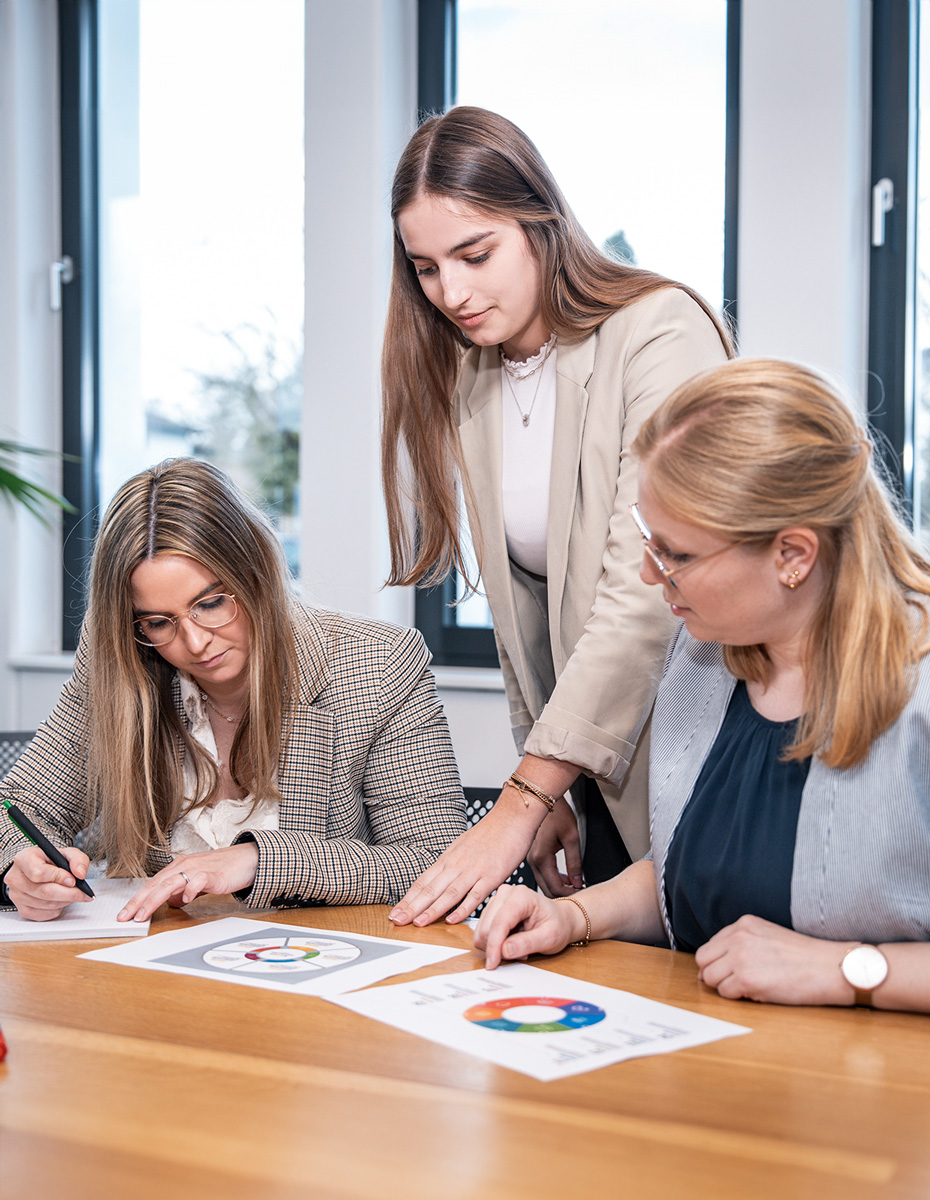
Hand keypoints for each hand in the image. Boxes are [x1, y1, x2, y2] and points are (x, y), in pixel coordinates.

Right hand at [5, 844, 92, 921]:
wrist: (38, 868)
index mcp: (24, 859)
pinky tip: (61, 900)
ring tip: (73, 894)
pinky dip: (57, 909)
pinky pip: (43, 915)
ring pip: (46, 905)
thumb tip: (80, 874)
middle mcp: (16, 878)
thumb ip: (77, 859)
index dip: (59, 877)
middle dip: (69, 894)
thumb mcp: (66, 853)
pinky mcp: (22, 909)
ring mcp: (17, 896)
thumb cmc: (50, 861)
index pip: (39, 873)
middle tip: (83, 893)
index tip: (73, 880)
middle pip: (44, 892)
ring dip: (65, 901)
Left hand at [118, 842, 259, 922]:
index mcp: (178, 866)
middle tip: (125, 917)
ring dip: (154, 899)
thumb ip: (182, 890)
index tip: (124, 914)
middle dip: (139, 901)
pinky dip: (189, 890)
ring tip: (144, 914)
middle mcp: (184, 865)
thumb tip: (170, 902)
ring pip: (171, 882)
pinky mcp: (214, 874)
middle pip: (156, 883)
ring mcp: (198, 868)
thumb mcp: (197, 881)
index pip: (152, 884)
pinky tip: (185, 901)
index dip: (137, 899)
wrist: (248, 859)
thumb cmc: (223, 870)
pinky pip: (198, 880)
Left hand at [388, 790, 542, 926]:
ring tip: (418, 923)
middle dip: (411, 907)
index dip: (407, 899)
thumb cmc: (490, 832)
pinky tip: (452, 919)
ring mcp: (474, 870)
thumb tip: (438, 878)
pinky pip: (475, 895)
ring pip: (448, 893)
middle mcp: (457, 864)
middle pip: (430, 889)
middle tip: (396, 920)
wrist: (512, 817)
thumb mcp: (463, 846)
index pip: (422, 882)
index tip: (395, 912)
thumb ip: (451, 863)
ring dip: (432, 910)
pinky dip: (462, 908)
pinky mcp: (492, 875)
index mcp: (448, 858)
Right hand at [474, 883, 583, 968]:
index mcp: (521, 896)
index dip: (494, 946)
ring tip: (518, 944)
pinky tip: (510, 940)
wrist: (560, 919)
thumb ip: (527, 943)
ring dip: (496, 945)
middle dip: (497, 947)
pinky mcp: (492, 909)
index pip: (500, 923)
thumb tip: (505, 950)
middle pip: (486, 928)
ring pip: (482, 931)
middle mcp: (505, 894)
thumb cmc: (558, 925)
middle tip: (521, 953)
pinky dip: (493, 942)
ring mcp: (497, 900)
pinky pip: (482, 932)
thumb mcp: (550, 938)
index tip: (493, 964)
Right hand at [527, 796, 582, 896]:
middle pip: (546, 889)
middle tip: (580, 892)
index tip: (583, 893)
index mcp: (541, 857)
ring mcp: (529, 858)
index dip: (570, 894)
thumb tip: (577, 882)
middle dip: (564, 894)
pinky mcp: (530, 855)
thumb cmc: (558, 814)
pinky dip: (553, 879)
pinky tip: (565, 877)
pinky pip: (541, 874)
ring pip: (543, 883)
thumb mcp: (572, 838)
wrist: (544, 799)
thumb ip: (575, 863)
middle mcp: (531, 860)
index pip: (555, 887)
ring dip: (558, 886)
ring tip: (575, 884)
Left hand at [695, 915, 853, 1005]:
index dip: (717, 962)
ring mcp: (740, 957)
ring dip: (726, 987)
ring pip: (710, 978)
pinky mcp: (746, 979)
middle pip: (703, 960)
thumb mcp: (769, 936)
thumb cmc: (805, 957)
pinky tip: (758, 993)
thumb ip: (743, 943)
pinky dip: (738, 997)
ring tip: (750, 987)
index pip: (711, 945)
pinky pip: (725, 993)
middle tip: (735, 983)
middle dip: (714, 974)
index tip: (730, 971)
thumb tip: (717, 964)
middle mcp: (737, 937)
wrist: (830, 968)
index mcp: (743, 924)